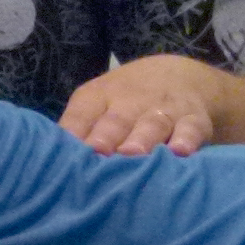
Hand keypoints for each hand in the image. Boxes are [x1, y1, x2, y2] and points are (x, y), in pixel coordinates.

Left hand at [60, 53, 225, 156]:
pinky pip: (191, 129)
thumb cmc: (126, 102)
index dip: (74, 131)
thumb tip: (50, 167)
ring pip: (151, 124)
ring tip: (132, 153)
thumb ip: (78, 132)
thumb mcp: (98, 106)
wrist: (181, 76)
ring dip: (142, 139)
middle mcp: (130, 100)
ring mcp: (163, 109)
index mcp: (99, 97)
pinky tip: (181, 151)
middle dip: (106, 136)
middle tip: (96, 152)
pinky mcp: (194, 120)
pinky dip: (187, 139)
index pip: (82, 113)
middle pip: (116, 119)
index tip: (66, 153)